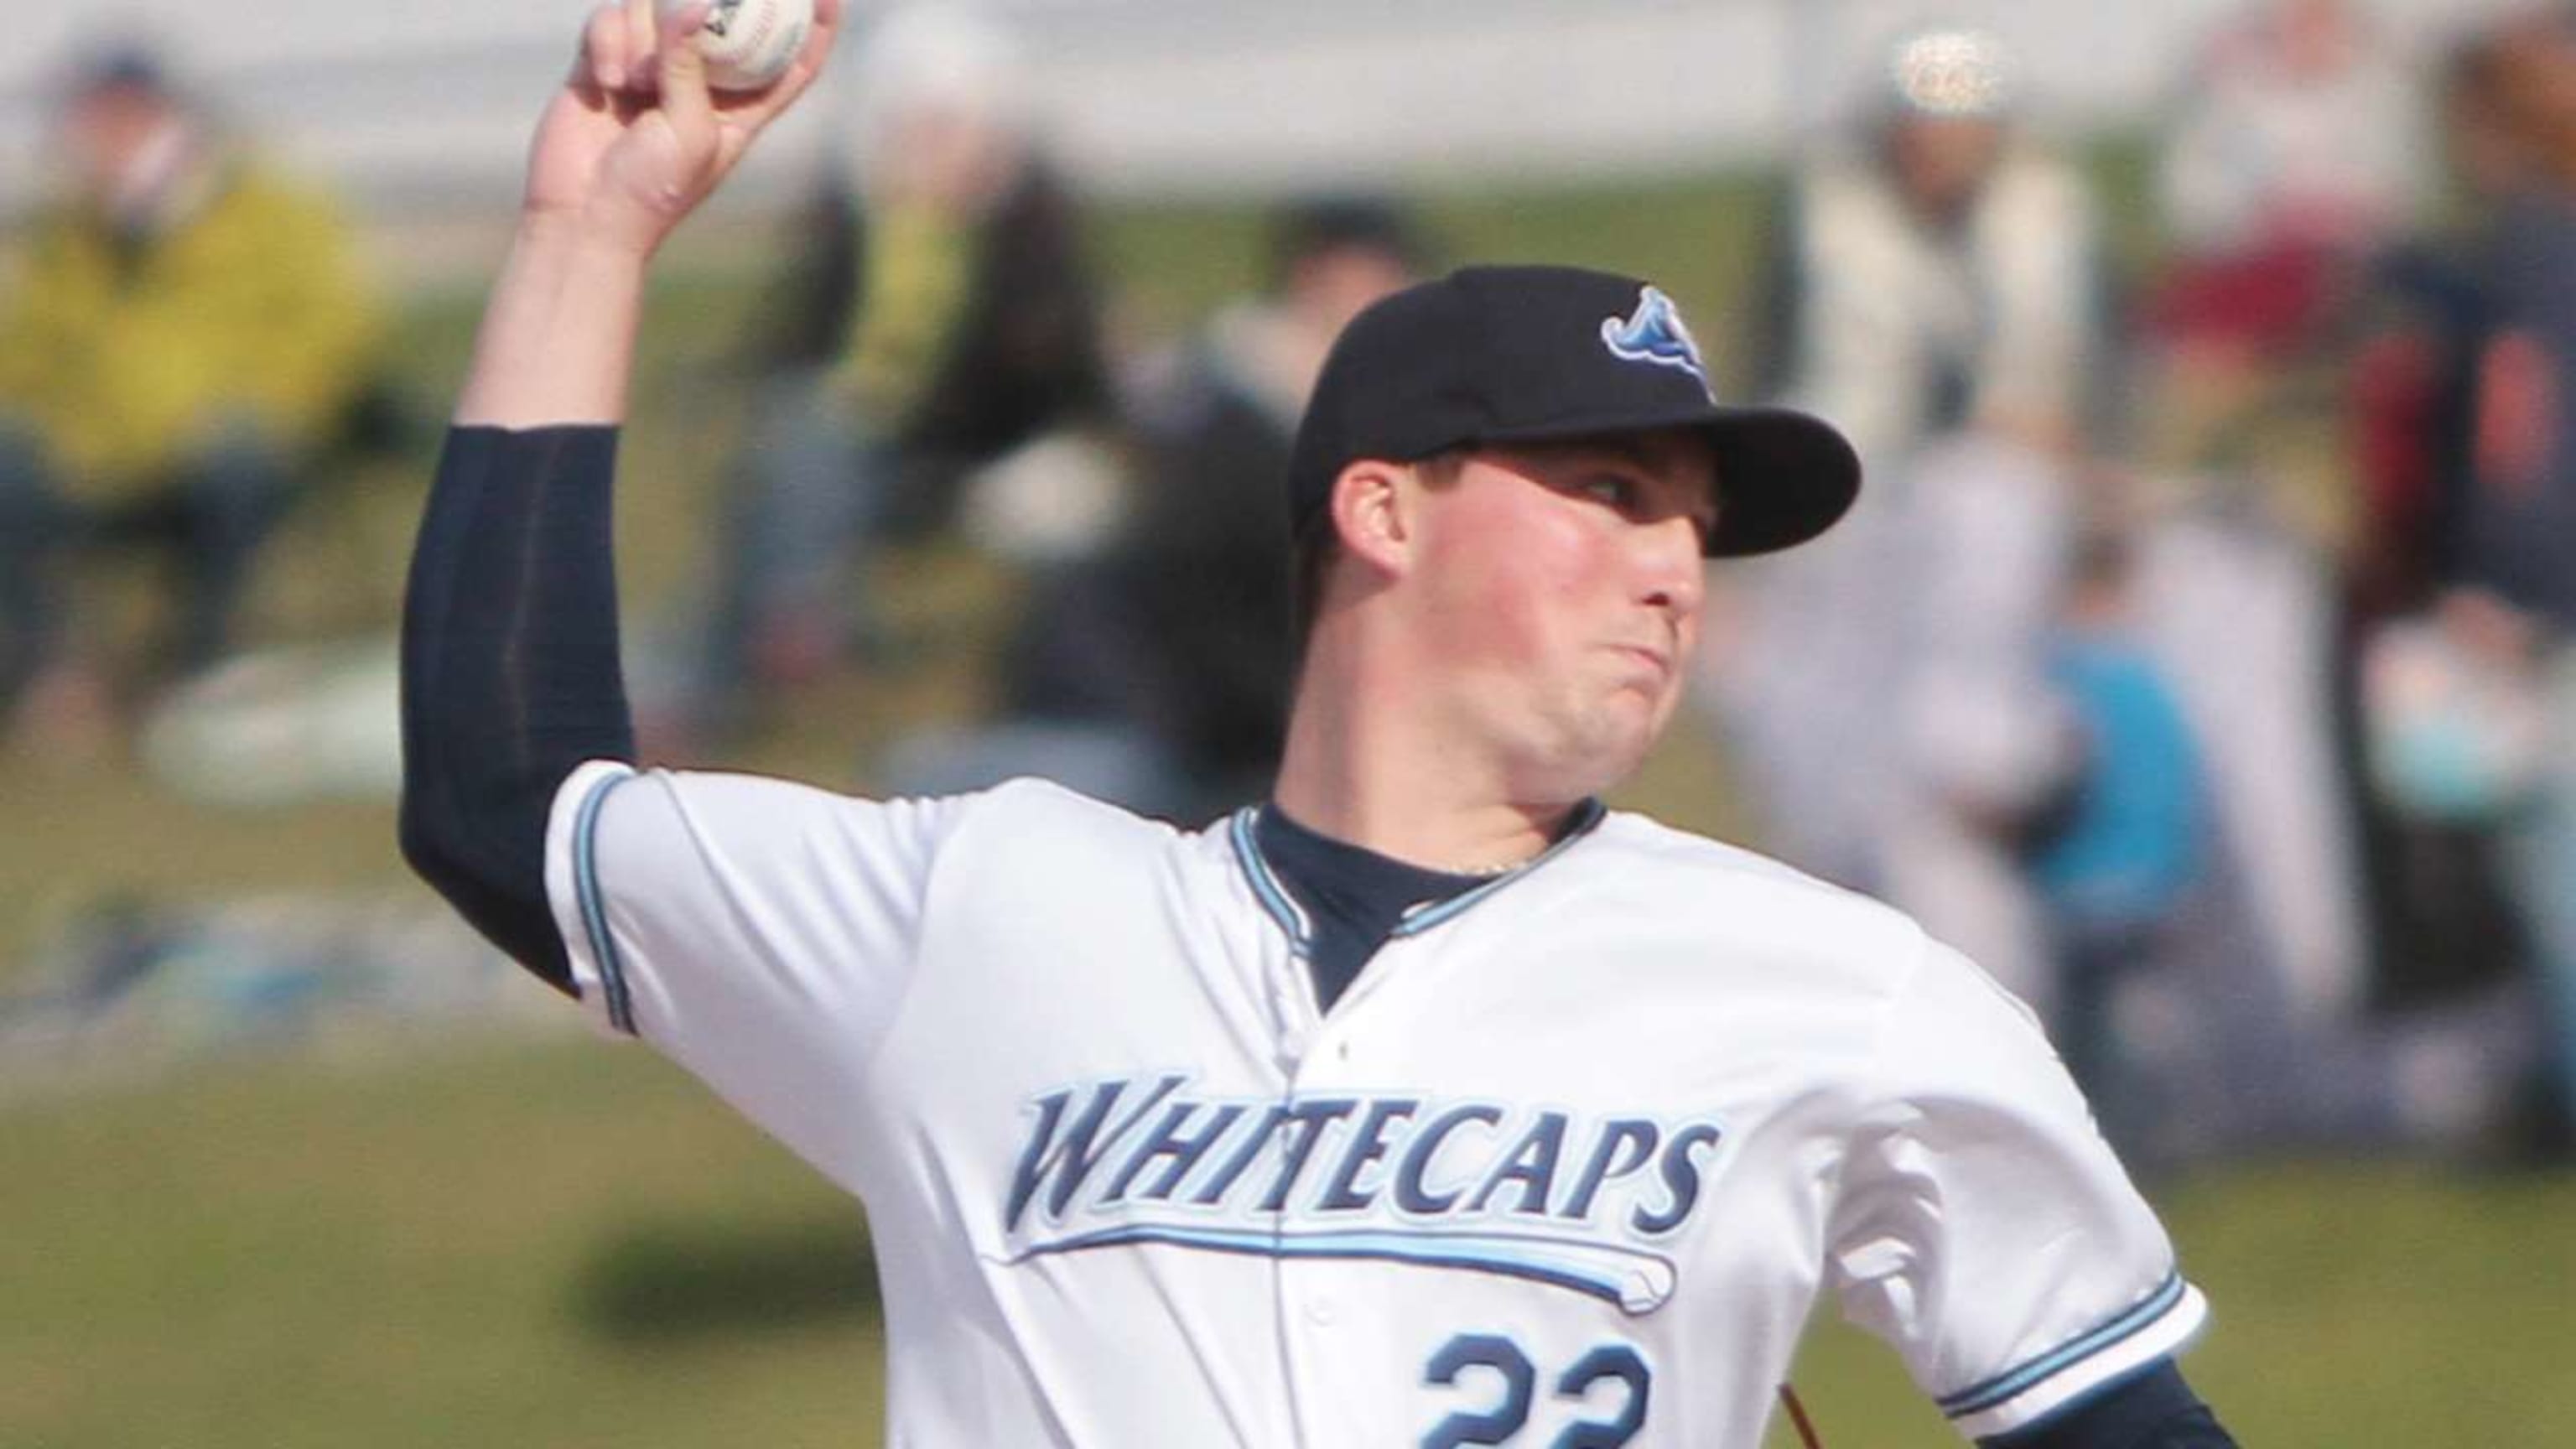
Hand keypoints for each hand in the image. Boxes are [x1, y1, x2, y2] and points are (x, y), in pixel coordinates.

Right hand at [527, 0, 843, 256]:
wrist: (584, 215)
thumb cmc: (652, 189)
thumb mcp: (689, 131)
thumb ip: (691, 66)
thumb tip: (694, 3)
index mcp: (742, 107)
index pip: (790, 60)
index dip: (815, 25)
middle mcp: (701, 80)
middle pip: (722, 13)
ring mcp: (653, 66)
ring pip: (655, 7)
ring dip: (643, 36)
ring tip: (634, 84)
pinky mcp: (608, 59)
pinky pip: (611, 19)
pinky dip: (609, 42)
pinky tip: (608, 81)